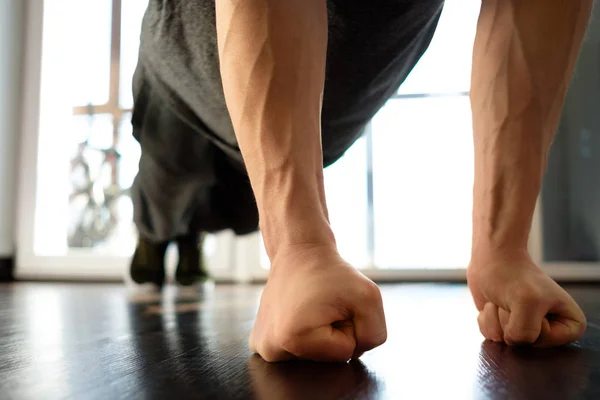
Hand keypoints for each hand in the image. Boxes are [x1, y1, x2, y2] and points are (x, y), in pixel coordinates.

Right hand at [249, 245, 386, 361]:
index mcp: (293, 339)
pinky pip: (298, 351)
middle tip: (322, 305)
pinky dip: (305, 334)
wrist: (299, 252)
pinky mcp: (261, 343)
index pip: (345, 352)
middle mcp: (270, 349)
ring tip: (310, 307)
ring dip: (321, 333)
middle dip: (334, 331)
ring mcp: (263, 348)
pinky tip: (298, 313)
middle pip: (328, 359)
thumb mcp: (369, 297)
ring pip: (314, 356)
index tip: (333, 303)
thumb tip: (356, 355)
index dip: (348, 325)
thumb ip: (375, 334)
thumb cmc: (332, 272)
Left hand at [467, 251, 585, 346]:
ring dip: (497, 319)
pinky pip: (491, 336)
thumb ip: (525, 332)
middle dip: (511, 320)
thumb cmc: (513, 275)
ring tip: (503, 300)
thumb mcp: (528, 302)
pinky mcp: (505, 327)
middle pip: (525, 343)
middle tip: (514, 300)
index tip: (534, 303)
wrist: (491, 258)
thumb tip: (512, 343)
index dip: (535, 323)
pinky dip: (486, 319)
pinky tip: (492, 305)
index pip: (549, 341)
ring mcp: (526, 329)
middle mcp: (550, 330)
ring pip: (506, 341)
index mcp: (570, 323)